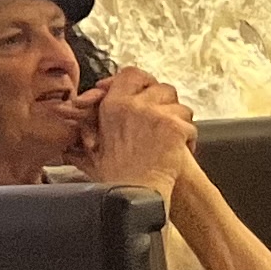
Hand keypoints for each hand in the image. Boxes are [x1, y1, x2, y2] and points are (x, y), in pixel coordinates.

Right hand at [76, 67, 196, 195]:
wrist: (132, 195)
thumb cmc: (114, 177)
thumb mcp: (93, 143)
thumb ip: (90, 121)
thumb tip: (80, 107)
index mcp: (112, 104)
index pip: (132, 74)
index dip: (142, 82)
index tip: (144, 92)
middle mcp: (134, 104)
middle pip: (162, 87)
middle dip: (165, 103)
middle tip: (162, 119)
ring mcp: (156, 114)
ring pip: (180, 106)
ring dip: (178, 121)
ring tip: (170, 138)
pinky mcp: (174, 128)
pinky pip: (190, 126)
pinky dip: (188, 140)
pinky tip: (180, 151)